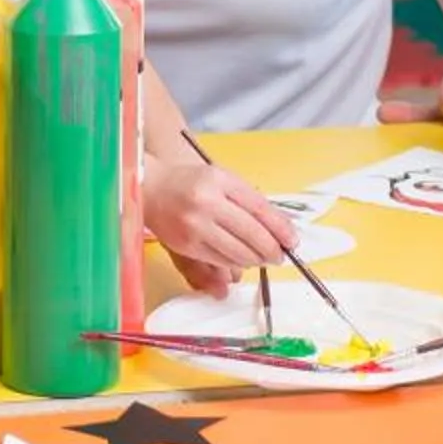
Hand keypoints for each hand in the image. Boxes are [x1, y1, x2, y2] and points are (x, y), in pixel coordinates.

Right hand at [143, 162, 294, 295]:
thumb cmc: (190, 182)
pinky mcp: (185, 245)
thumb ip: (250, 200)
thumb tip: (280, 228)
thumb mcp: (222, 179)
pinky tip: (242, 261)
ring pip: (237, 253)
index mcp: (219, 181)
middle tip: (280, 255)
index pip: (259, 209)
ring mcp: (194, 226)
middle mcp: (207, 203)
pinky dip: (235, 264)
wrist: (150, 189)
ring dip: (256, 259)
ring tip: (262, 258)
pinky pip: (219, 261)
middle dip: (271, 250)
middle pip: (251, 234)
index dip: (280, 229)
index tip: (292, 241)